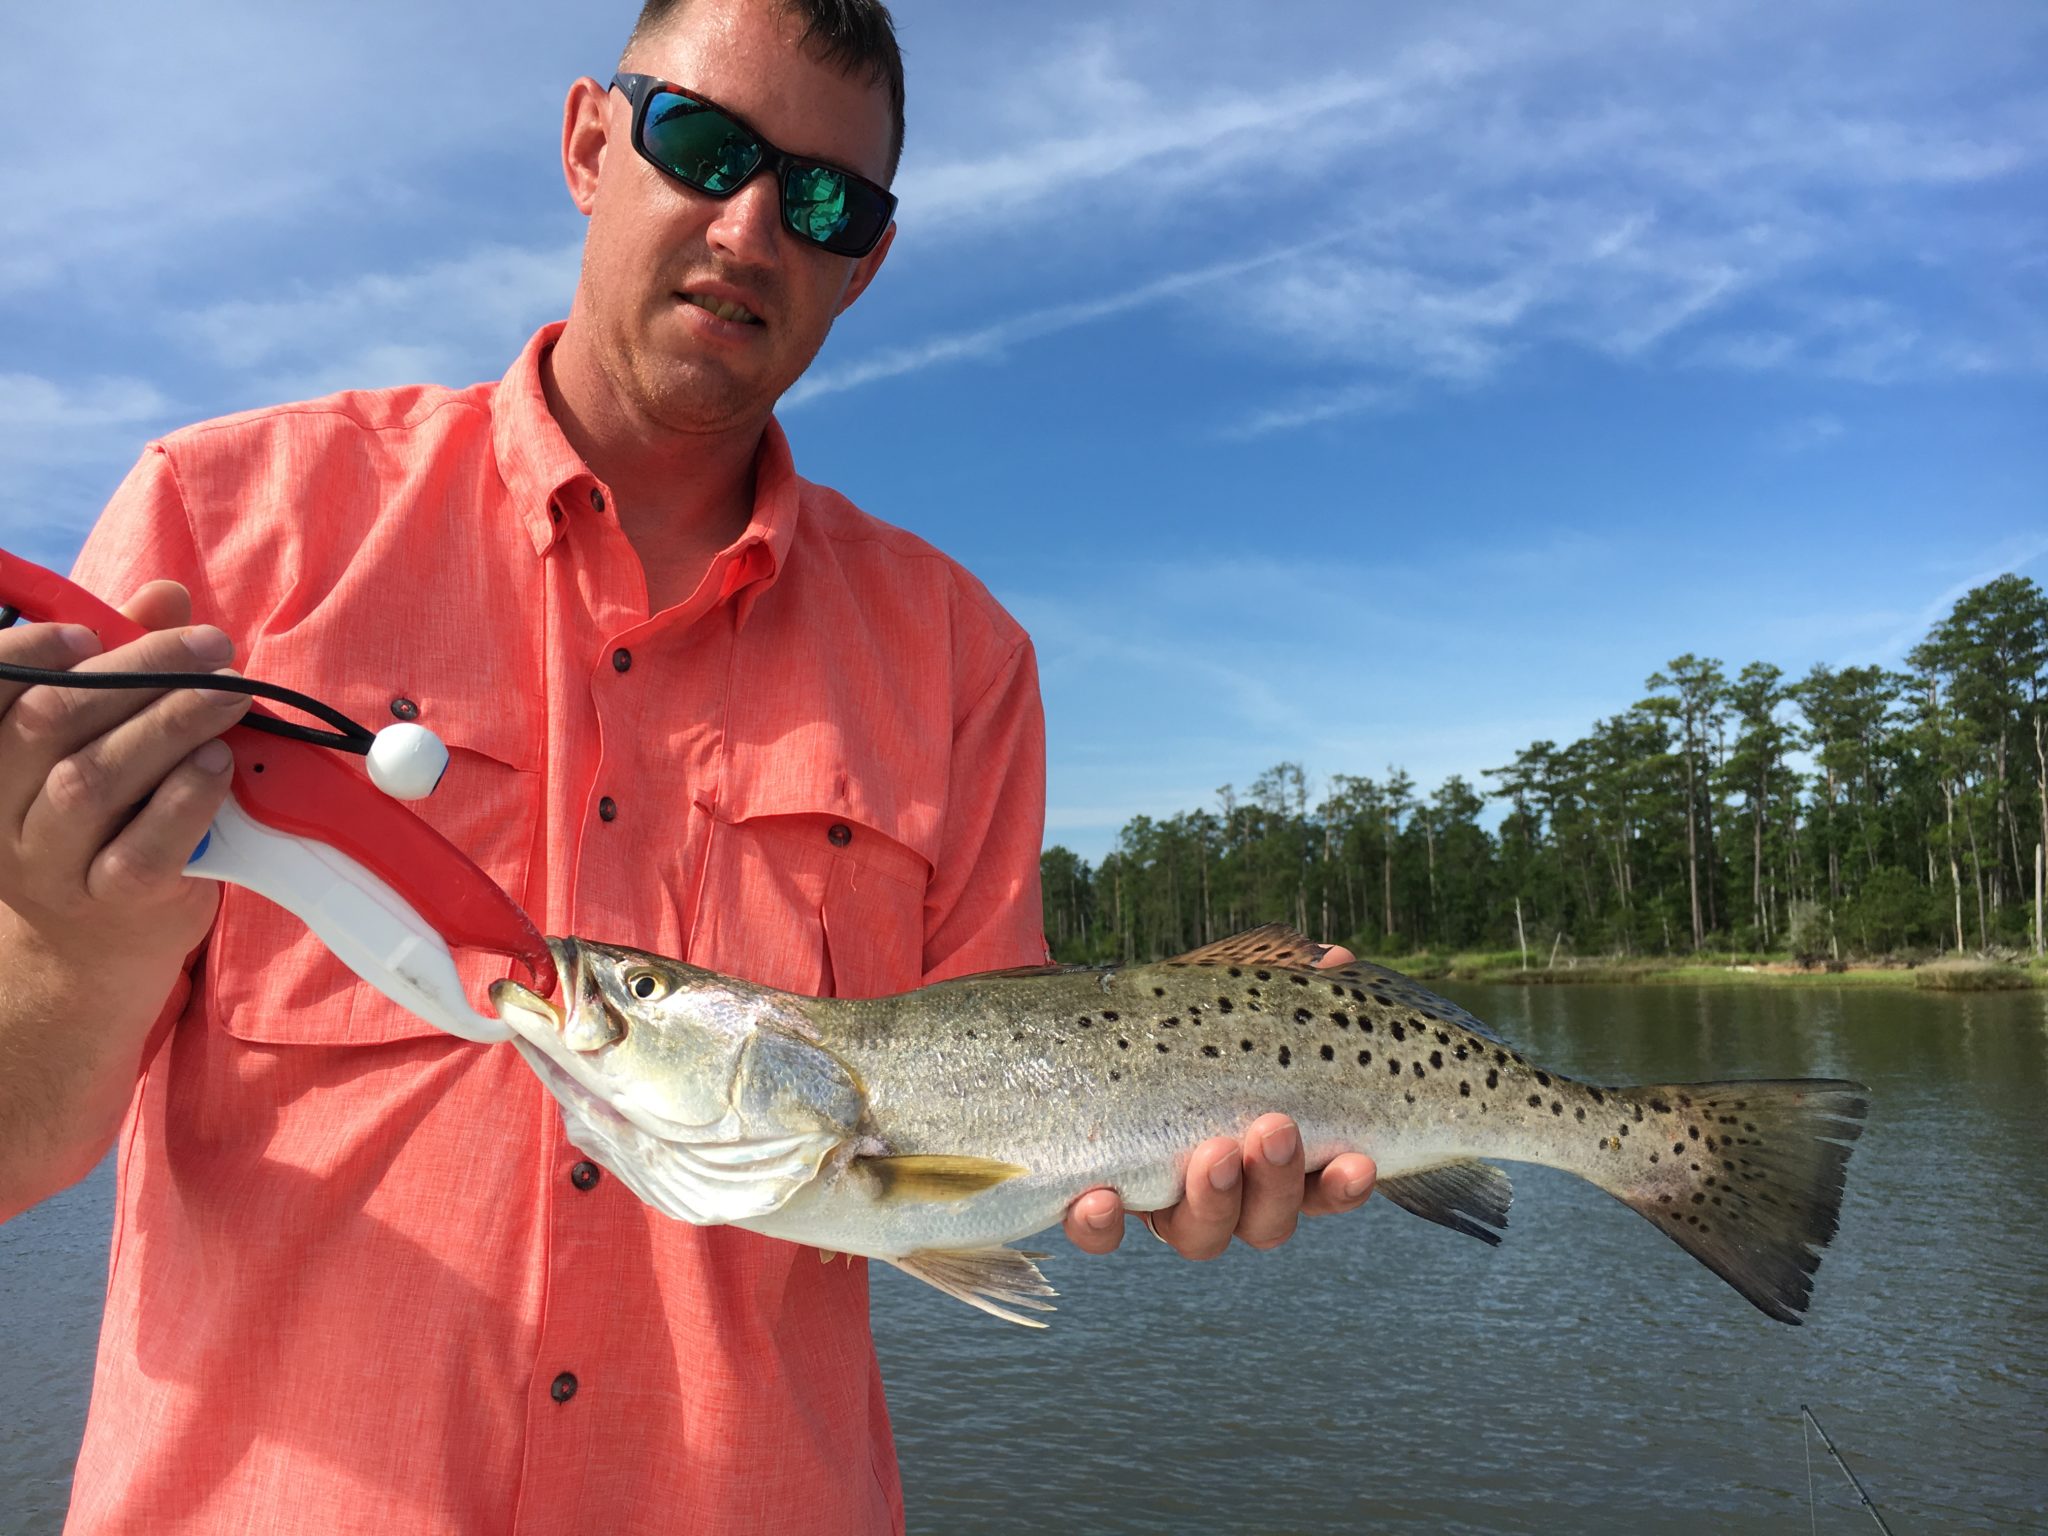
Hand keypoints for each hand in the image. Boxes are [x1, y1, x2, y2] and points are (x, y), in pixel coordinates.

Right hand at [0, 581, 248, 968]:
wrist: (98, 943)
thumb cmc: (108, 819)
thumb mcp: (105, 739)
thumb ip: (127, 666)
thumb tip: (163, 597)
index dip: (28, 655)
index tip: (87, 633)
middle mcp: (2, 811)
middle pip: (50, 724)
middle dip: (137, 674)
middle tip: (210, 648)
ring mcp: (51, 864)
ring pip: (91, 783)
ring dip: (167, 727)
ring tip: (227, 696)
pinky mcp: (110, 904)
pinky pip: (141, 849)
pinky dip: (183, 799)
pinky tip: (218, 764)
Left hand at [1063, 945, 1377, 1258]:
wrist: (1075, 1040)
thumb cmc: (1178, 1025)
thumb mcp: (1232, 999)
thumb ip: (1284, 988)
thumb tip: (1333, 958)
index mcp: (1273, 1157)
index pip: (1324, 1187)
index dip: (1345, 1185)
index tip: (1360, 1160)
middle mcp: (1226, 1195)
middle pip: (1267, 1222)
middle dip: (1277, 1182)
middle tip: (1273, 1127)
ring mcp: (1164, 1204)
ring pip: (1199, 1236)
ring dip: (1212, 1202)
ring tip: (1213, 1153)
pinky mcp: (1100, 1206)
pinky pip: (1101, 1236)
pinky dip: (1102, 1227)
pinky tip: (1098, 1199)